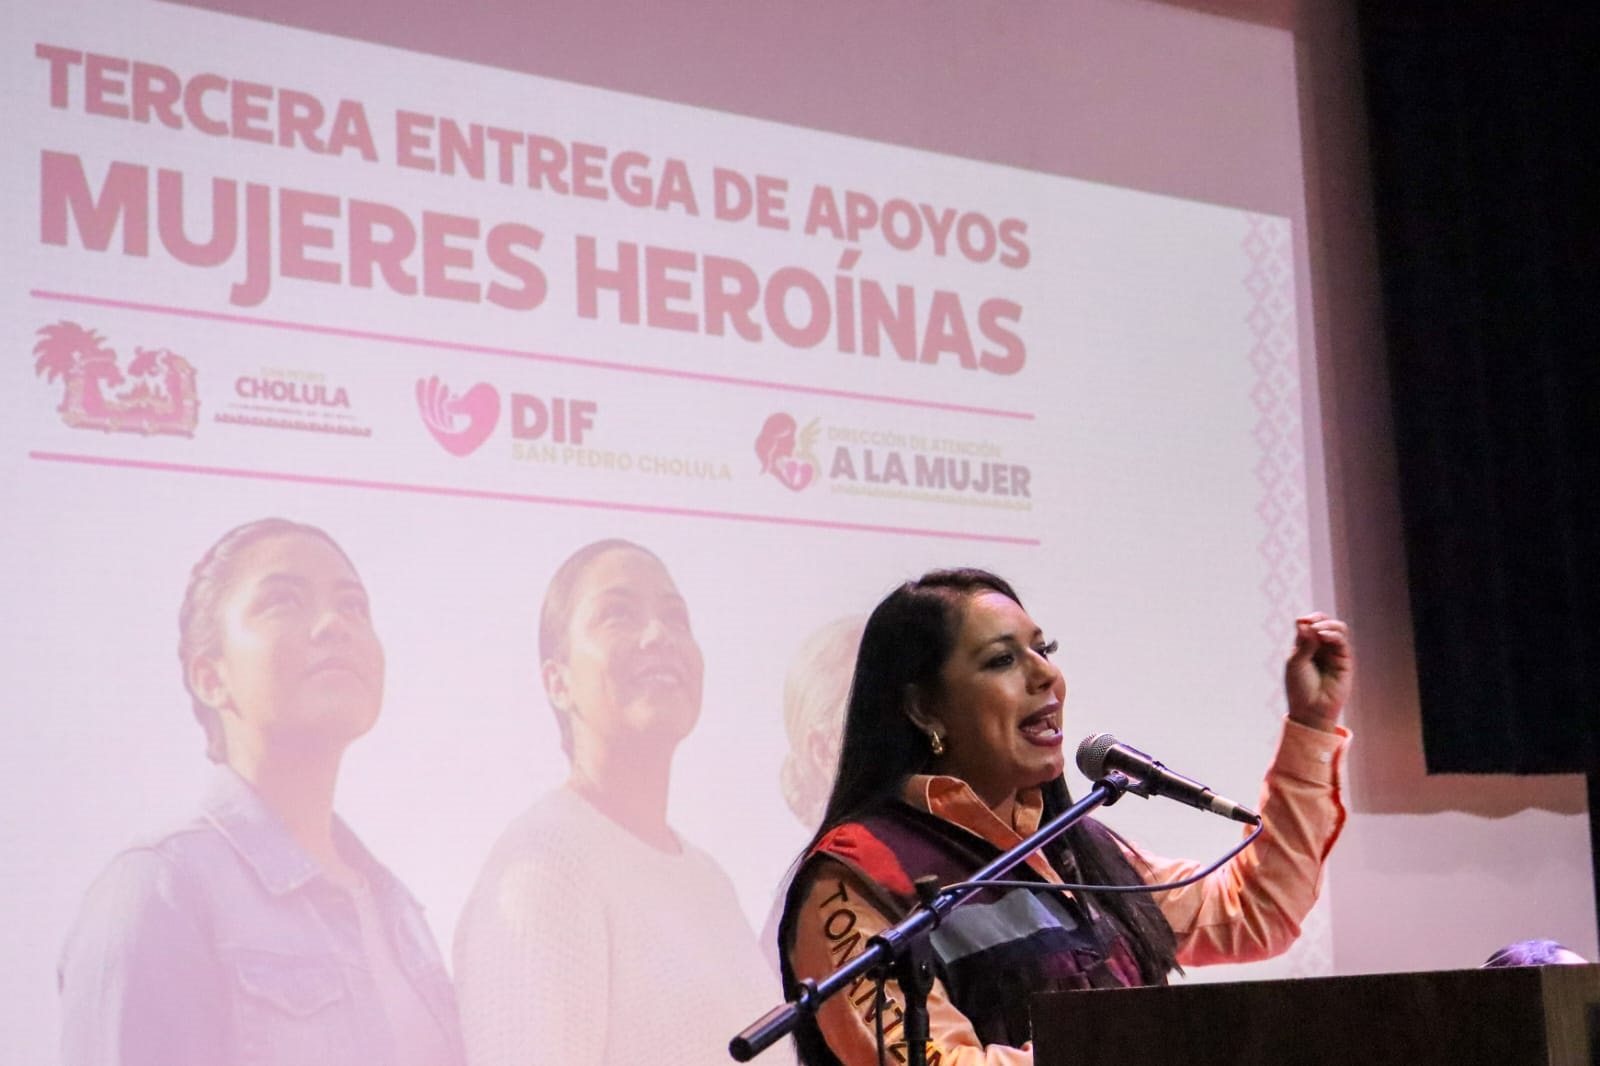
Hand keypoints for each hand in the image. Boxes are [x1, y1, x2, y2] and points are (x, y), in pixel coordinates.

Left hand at [1284, 613, 1352, 731]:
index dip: (1308, 620)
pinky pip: (1342, 643)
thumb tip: (1304, 622)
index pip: (1310, 625)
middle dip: (1319, 619)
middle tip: (1311, 624)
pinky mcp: (1344, 661)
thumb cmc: (1299, 688)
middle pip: (1325, 623)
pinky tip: (1324, 636)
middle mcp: (1321, 648)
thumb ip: (1303, 643)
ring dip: (1328, 625)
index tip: (1301, 621)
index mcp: (1306, 646)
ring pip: (1338, 629)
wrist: (1311, 709)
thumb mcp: (1296, 662)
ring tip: (1318, 632)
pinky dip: (1333, 635)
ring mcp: (1334, 654)